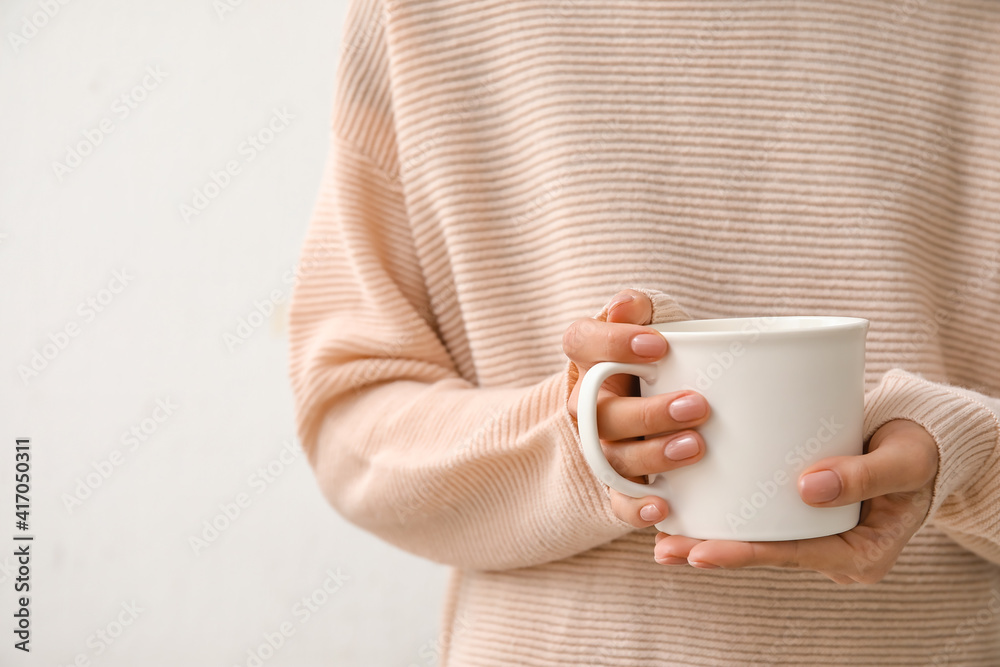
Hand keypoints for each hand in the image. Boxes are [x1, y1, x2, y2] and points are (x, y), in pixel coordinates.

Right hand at [565, 289, 710, 527]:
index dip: (612, 344)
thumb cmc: (662, 351)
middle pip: (599, 412)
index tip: (660, 345)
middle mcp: (588, 404)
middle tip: (698, 405)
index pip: (580, 342)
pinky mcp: (619, 482)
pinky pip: (617, 501)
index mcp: (589, 357)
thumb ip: (640, 309)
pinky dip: (636, 508)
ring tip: (697, 447)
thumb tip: (626, 306)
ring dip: (652, 455)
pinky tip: (664, 508)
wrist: (665, 391)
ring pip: (612, 457)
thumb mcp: (653, 320)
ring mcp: (601, 445)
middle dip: (648, 412)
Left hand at [653, 419, 938, 583]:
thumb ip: (864, 475)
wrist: (922, 439)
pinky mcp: (802, 512)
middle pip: (768, 552)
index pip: (795, 555)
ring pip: (760, 538)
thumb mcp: (904, 459)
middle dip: (715, 552)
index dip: (748, 554)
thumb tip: (808, 489)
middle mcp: (834, 552)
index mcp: (862, 553)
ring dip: (712, 537)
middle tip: (666, 549)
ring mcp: (818, 534)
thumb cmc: (917, 448)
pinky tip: (688, 510)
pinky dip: (729, 515)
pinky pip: (763, 519)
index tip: (703, 553)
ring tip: (662, 539)